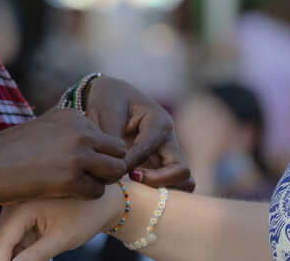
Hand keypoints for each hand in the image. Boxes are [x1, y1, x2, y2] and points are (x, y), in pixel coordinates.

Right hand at [0, 108, 126, 205]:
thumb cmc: (8, 151)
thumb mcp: (43, 128)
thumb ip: (67, 131)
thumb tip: (87, 141)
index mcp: (72, 115)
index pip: (106, 135)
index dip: (99, 153)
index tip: (85, 164)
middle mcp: (79, 130)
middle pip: (118, 150)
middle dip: (110, 166)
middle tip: (94, 178)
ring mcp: (77, 154)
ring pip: (115, 171)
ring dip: (103, 182)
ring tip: (83, 186)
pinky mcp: (71, 179)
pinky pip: (97, 191)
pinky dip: (87, 196)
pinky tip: (69, 194)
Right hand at [0, 184, 124, 260]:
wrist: (105, 199)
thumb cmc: (87, 214)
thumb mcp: (60, 239)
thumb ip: (33, 257)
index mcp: (20, 205)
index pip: (0, 242)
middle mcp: (15, 203)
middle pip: (2, 241)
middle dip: (9, 258)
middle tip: (38, 260)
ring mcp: (19, 208)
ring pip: (10, 241)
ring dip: (18, 255)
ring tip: (46, 252)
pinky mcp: (26, 213)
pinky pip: (19, 236)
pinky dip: (26, 249)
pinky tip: (42, 255)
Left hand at [84, 75, 195, 190]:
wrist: (109, 95)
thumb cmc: (108, 99)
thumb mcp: (106, 111)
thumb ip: (111, 137)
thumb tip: (118, 167)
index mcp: (159, 122)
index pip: (148, 150)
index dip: (129, 162)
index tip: (113, 168)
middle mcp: (168, 140)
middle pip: (181, 171)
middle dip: (158, 182)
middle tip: (132, 179)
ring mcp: (167, 155)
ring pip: (183, 182)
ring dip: (162, 190)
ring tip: (136, 187)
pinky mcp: (159, 166)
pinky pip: (170, 186)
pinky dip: (157, 193)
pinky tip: (133, 189)